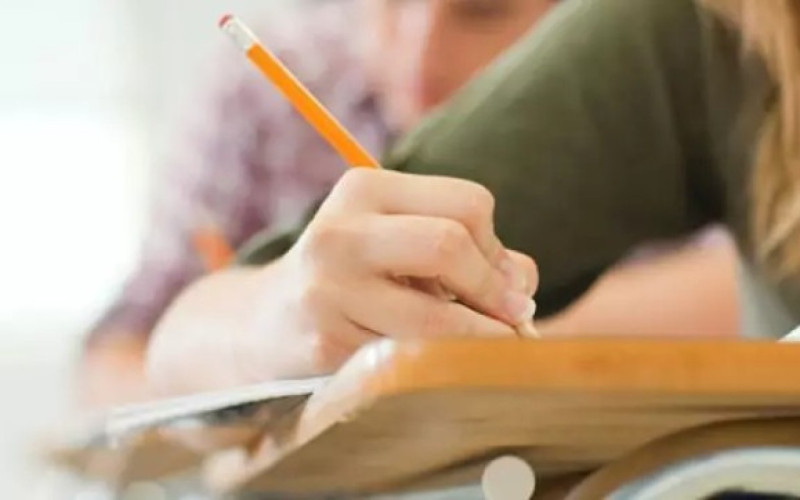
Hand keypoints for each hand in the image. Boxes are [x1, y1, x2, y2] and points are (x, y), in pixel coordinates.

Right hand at [243, 169, 536, 375]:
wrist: (267, 323)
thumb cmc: (355, 278)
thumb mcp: (400, 242)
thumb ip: (471, 251)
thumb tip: (523, 287)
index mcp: (364, 189)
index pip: (469, 204)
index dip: (498, 248)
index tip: (503, 283)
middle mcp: (340, 231)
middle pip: (450, 243)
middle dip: (494, 290)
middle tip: (514, 320)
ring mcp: (328, 288)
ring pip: (438, 315)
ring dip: (480, 337)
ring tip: (487, 346)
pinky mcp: (325, 343)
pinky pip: (411, 356)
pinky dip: (439, 363)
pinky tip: (429, 361)